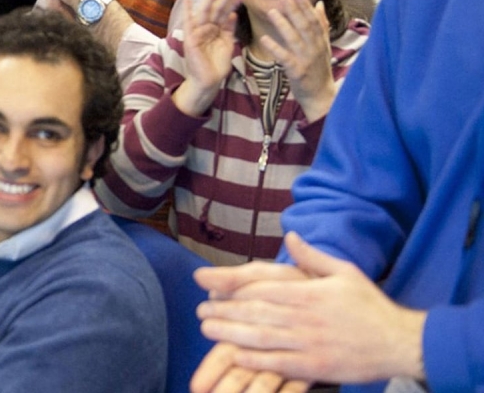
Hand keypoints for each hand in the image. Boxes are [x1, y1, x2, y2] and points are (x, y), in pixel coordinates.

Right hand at [173, 0, 243, 116]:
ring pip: (207, 12)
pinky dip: (188, 10)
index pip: (226, 12)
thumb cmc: (217, 66)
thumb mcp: (228, 45)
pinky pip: (189, 22)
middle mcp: (207, 28)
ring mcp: (198, 32)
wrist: (208, 82)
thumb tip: (233, 14)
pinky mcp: (191, 39)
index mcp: (216, 30)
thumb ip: (229, 30)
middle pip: (217, 9)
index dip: (233, 2)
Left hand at [193, 233, 427, 384]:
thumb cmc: (371, 306)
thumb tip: (290, 235)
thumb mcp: (345, 272)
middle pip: (254, 311)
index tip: (211, 287)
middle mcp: (304, 317)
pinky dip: (253, 359)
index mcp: (309, 292)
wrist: (401, 342)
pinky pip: (277, 363)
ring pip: (260, 337)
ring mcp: (309, 343)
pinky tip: (234, 354)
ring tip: (206, 329)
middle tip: (199, 310)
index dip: (232, 288)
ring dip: (229, 333)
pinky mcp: (315, 367)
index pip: (261, 287)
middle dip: (223, 310)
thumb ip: (313, 256)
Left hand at [258, 0, 336, 122]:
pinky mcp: (297, 72)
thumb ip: (321, 25)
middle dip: (295, 11)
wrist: (321, 96)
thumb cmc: (319, 69)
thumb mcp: (323, 46)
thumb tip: (319, 4)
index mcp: (321, 42)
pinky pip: (284, 58)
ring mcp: (307, 60)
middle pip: (305, 27)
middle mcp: (316, 49)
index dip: (306, 7)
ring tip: (272, 12)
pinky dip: (275, 48)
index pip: (314, 21)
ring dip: (283, 25)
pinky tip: (264, 39)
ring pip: (294, 39)